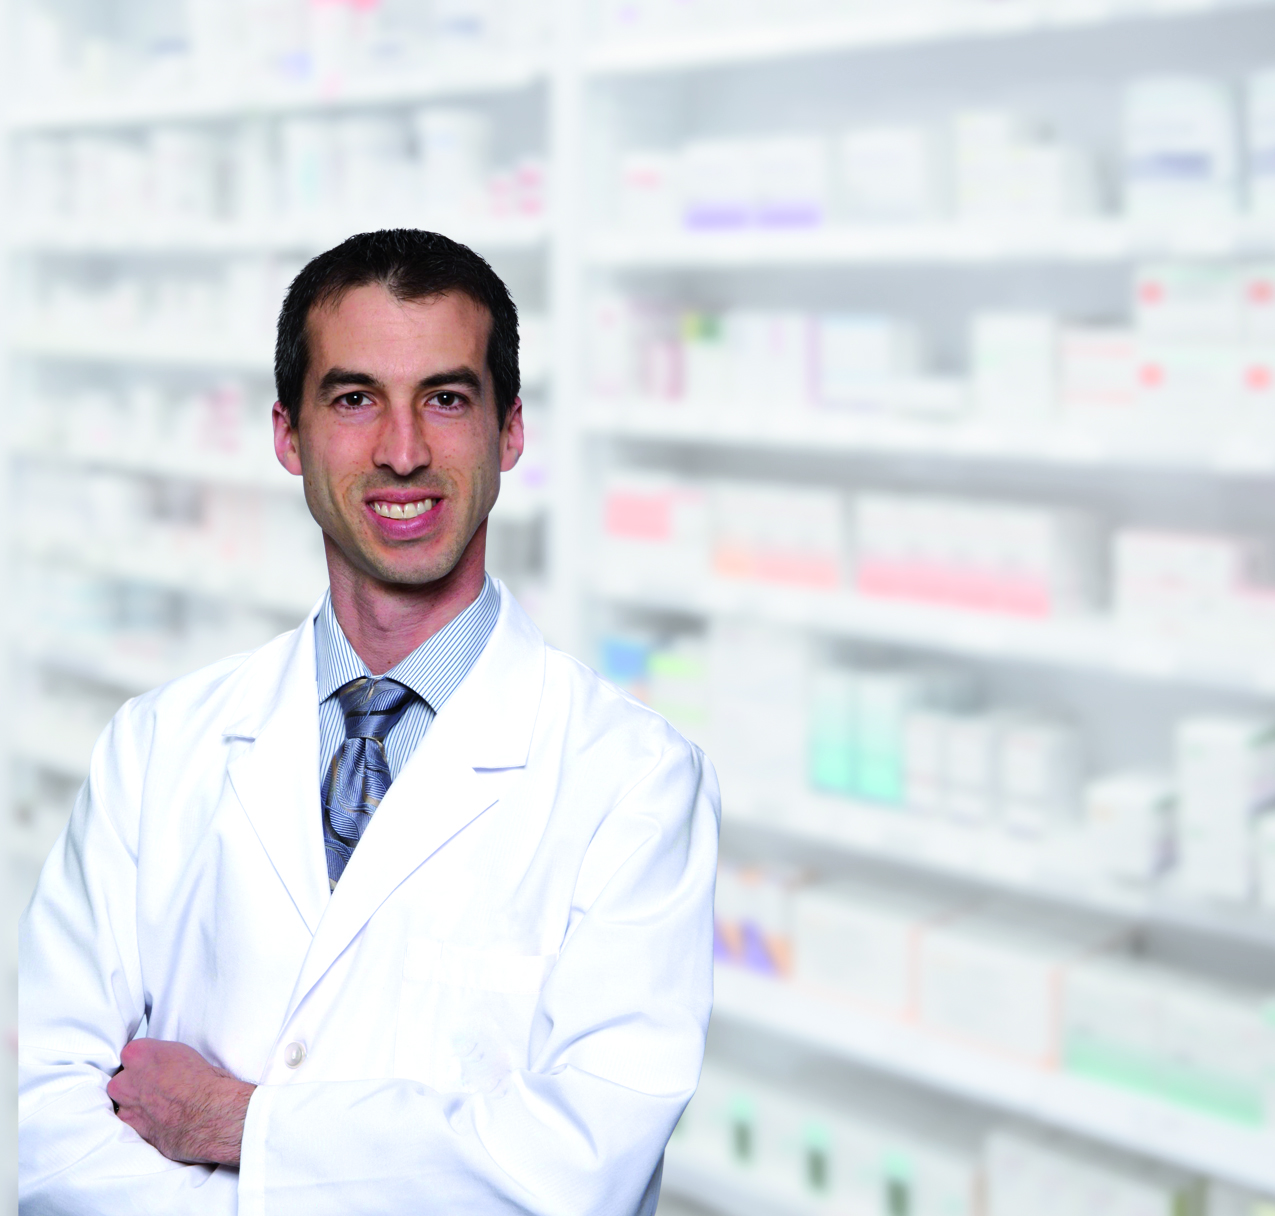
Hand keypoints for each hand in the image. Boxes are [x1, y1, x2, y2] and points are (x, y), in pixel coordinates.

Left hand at [106, 1039, 254, 1165]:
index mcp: (140, 1052)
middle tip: (159, 1086)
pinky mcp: (131, 1128)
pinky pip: (128, 1121)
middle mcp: (127, 1078)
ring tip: (159, 1104)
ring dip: (136, 1102)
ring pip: (123, 1101)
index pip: (133, 1052)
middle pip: (122, 1078)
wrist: (209, 1116)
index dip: (146, 1061)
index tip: (156, 1067)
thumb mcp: (186, 1054)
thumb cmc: (204, 1084)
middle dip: (136, 1082)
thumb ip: (165, 1058)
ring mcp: (126, 1105)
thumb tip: (165, 1065)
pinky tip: (156, 1119)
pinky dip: (139, 1120)